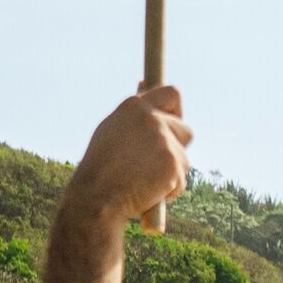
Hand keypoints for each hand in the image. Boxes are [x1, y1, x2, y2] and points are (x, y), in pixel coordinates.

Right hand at [62, 84, 190, 229]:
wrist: (96, 198)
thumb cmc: (100, 168)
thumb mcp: (112, 130)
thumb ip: (134, 114)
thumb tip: (144, 84)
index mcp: (134, 107)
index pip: (172, 94)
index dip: (176, 111)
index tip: (173, 123)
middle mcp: (151, 118)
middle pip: (185, 130)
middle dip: (178, 148)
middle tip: (158, 164)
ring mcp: (164, 140)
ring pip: (184, 158)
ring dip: (172, 172)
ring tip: (144, 182)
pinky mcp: (173, 163)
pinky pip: (181, 180)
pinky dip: (170, 190)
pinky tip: (148, 194)